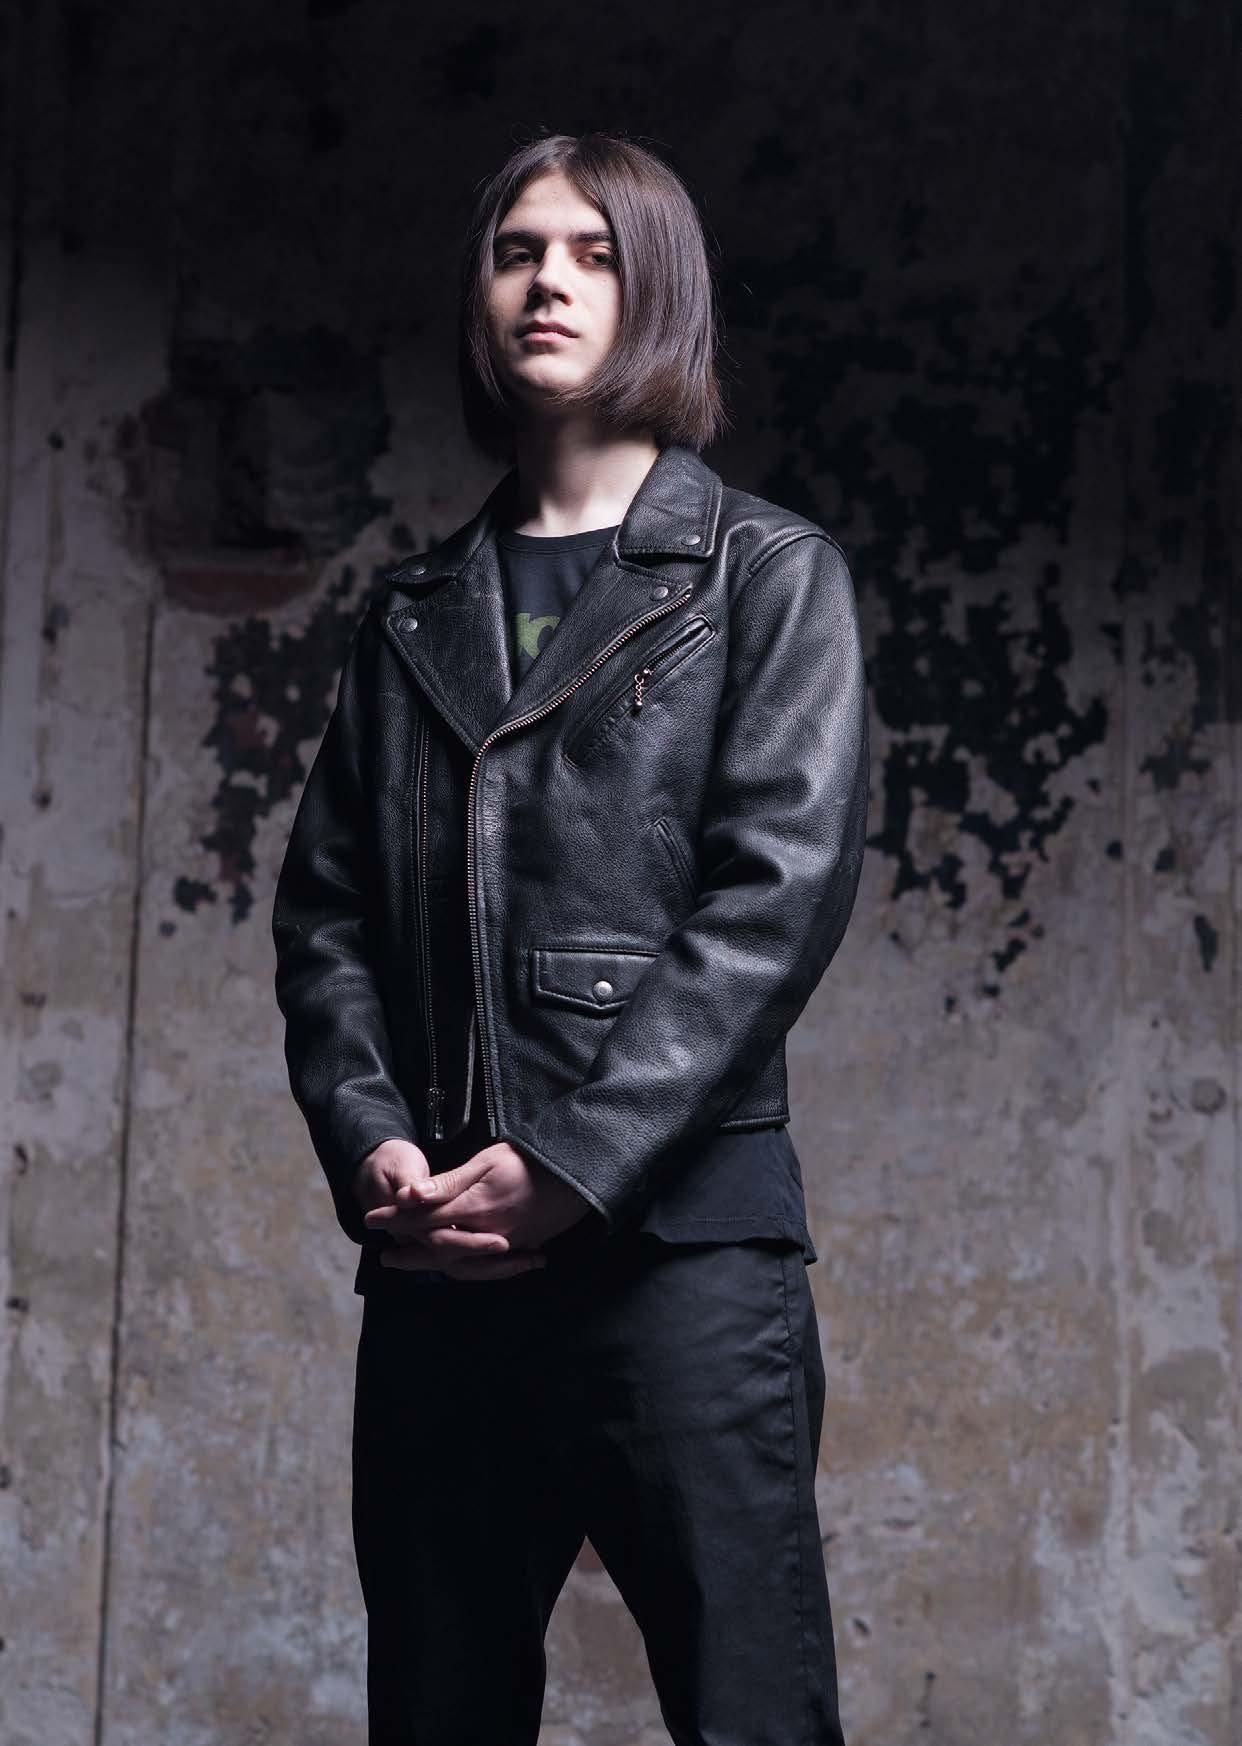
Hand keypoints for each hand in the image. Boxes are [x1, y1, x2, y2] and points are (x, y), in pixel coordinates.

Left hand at [353, 1137, 545, 1281]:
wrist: (576, 1175)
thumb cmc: (530, 1160)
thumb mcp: (486, 1161)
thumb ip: (448, 1182)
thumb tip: (410, 1194)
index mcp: (474, 1208)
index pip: (423, 1218)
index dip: (396, 1219)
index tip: (372, 1219)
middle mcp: (486, 1233)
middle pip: (437, 1249)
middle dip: (408, 1252)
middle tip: (384, 1257)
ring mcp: (503, 1245)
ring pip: (459, 1264)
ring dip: (432, 1265)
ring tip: (411, 1263)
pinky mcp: (518, 1248)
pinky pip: (484, 1268)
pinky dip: (464, 1269)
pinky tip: (453, 1267)